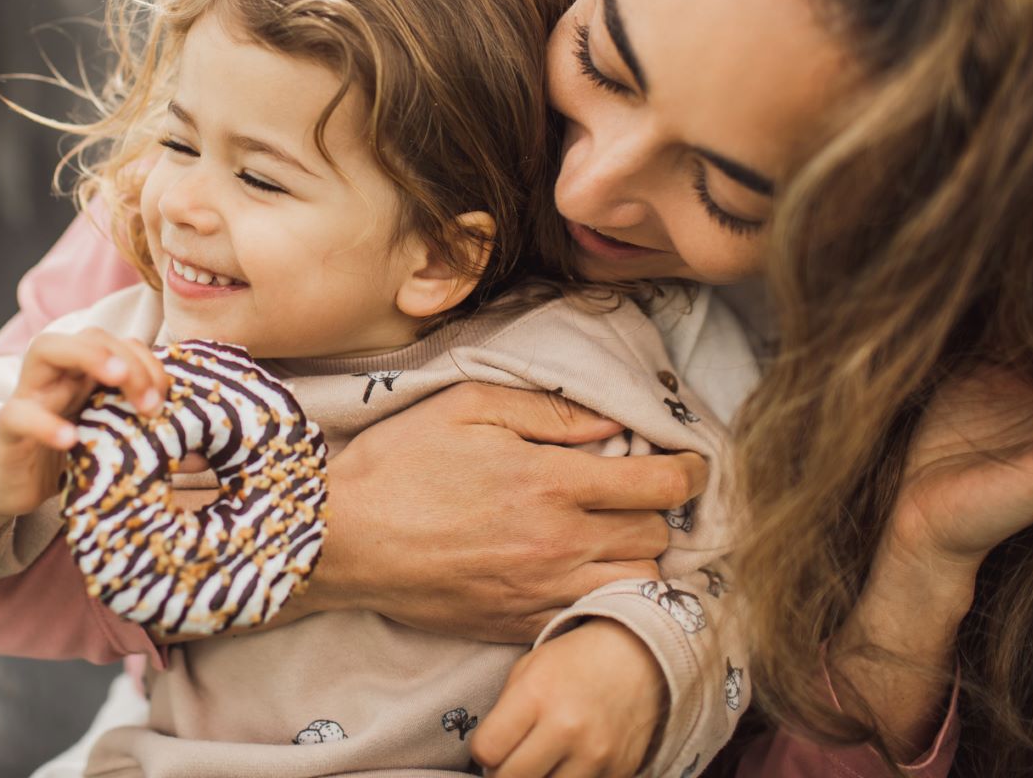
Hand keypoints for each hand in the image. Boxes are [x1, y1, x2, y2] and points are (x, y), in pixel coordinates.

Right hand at [0, 329, 169, 518]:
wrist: (6, 485)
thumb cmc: (64, 459)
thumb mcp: (112, 447)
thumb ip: (151, 444)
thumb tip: (205, 458)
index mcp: (85, 375)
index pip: (121, 345)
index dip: (149, 362)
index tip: (169, 399)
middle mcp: (57, 375)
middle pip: (90, 335)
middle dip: (129, 358)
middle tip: (152, 401)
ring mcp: (28, 395)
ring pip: (46, 348)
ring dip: (88, 357)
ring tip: (116, 381)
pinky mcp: (6, 429)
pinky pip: (18, 413)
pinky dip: (45, 422)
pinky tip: (71, 439)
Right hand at [304, 383, 706, 642]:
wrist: (340, 539)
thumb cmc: (399, 463)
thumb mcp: (468, 407)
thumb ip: (547, 410)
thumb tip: (610, 424)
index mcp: (550, 480)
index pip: (657, 483)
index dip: (689, 471)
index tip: (692, 464)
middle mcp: (557, 541)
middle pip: (655, 537)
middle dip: (658, 512)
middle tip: (640, 494)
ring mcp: (539, 590)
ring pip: (633, 583)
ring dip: (637, 558)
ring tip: (616, 535)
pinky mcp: (516, 624)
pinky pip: (588, 617)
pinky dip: (601, 595)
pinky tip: (581, 571)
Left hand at [472, 620, 664, 777]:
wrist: (637, 657)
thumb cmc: (574, 661)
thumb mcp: (529, 669)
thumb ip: (503, 713)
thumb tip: (486, 759)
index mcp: (536, 695)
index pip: (487, 750)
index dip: (482, 752)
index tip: (490, 746)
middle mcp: (566, 728)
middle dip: (503, 773)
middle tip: (510, 760)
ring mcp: (595, 754)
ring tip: (540, 760)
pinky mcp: (618, 772)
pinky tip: (568, 761)